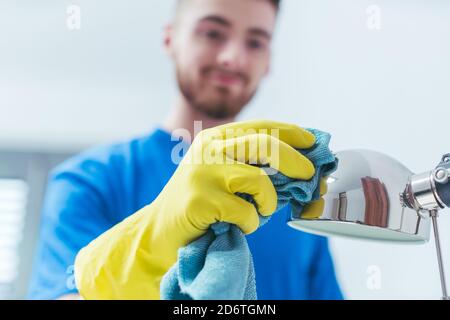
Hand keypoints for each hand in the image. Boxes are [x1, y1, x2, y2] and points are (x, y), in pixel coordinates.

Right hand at [74, 120, 316, 298]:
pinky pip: (245, 212)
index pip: (261, 127)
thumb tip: (300, 167)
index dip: (291, 133)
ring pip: (258, 180)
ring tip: (260, 212)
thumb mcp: (223, 173)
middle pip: (264, 145)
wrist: (161, 230)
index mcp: (215, 139)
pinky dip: (250, 223)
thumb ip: (252, 164)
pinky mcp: (200, 200)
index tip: (313, 142)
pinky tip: (237, 225)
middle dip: (295, 160)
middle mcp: (208, 149)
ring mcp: (203, 173)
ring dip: (269, 202)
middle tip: (309, 175)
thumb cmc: (200, 203)